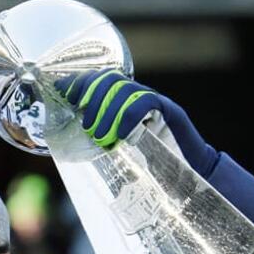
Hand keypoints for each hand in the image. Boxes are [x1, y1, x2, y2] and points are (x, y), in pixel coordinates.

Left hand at [62, 69, 217, 176]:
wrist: (189, 174)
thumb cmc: (150, 165)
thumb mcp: (117, 152)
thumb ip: (97, 142)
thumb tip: (64, 145)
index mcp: (122, 103)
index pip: (98, 80)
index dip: (79, 83)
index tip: (64, 95)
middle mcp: (137, 96)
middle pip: (110, 79)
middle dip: (91, 96)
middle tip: (85, 123)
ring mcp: (154, 101)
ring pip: (125, 89)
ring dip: (107, 111)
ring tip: (99, 134)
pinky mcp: (170, 111)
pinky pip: (145, 102)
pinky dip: (129, 117)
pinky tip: (122, 135)